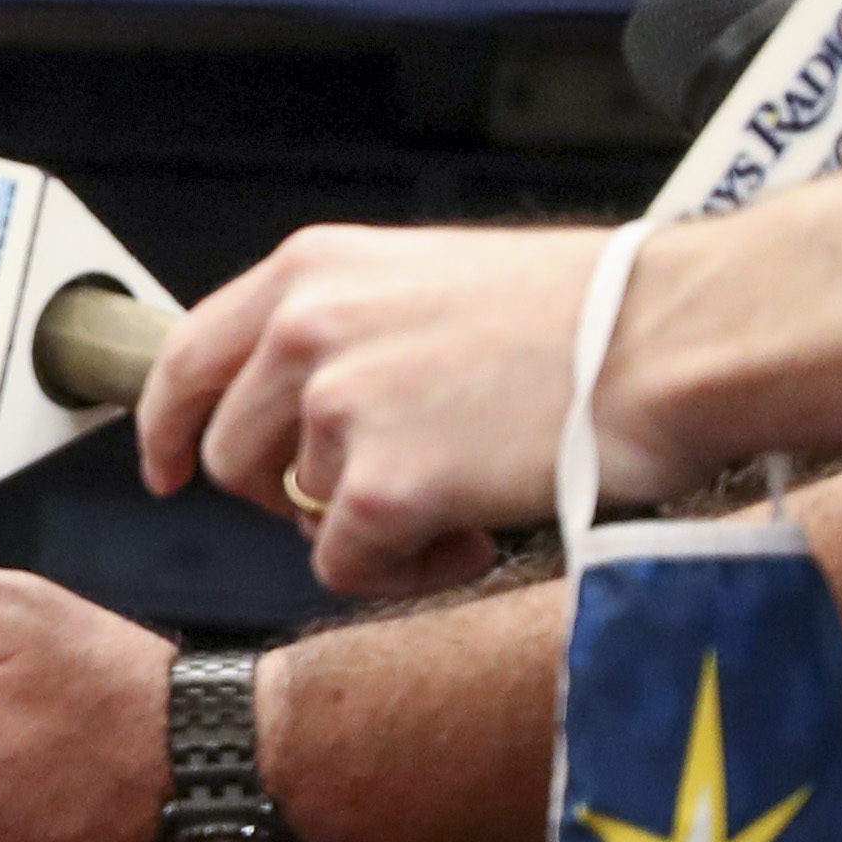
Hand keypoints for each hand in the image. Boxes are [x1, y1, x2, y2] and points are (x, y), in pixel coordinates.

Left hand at [135, 222, 687, 597]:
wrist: (676, 337)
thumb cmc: (589, 311)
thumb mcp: (430, 281)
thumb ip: (347, 330)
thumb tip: (297, 405)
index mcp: (312, 270)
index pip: (185, 357)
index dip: (165, 426)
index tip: (165, 468)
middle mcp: (305, 329)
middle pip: (229, 453)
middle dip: (287, 494)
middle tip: (376, 494)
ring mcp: (337, 408)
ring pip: (296, 514)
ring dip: (366, 525)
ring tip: (457, 497)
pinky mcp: (380, 486)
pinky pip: (345, 567)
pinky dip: (403, 571)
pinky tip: (470, 535)